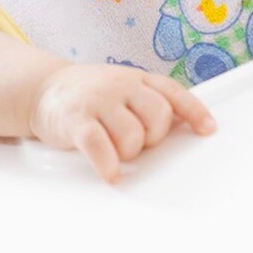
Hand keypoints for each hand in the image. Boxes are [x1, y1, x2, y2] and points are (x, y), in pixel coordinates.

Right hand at [28, 63, 215, 182]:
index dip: (194, 111)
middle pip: (158, 115)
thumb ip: (150, 102)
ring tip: (116, 150)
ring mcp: (99, 101)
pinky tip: (110, 173)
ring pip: (132, 134)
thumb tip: (184, 126)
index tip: (208, 130)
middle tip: (138, 142)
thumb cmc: (91, 94)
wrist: (44, 88)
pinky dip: (108, 164)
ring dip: (129, 152)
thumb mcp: (125, 89)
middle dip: (154, 137)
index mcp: (138, 79)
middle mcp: (121, 85)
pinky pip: (98, 144)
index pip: (173, 93)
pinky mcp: (76, 119)